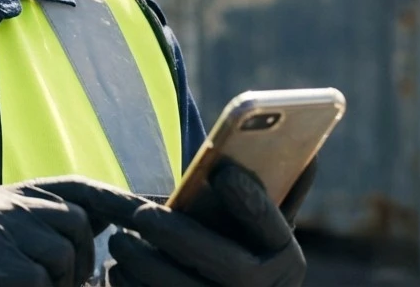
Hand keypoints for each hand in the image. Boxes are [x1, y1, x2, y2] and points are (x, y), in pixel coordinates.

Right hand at [0, 177, 120, 286]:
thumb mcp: (17, 242)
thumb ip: (52, 225)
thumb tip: (108, 217)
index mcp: (6, 196)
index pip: (74, 187)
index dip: (113, 198)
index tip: (149, 209)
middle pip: (74, 221)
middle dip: (79, 258)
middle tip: (52, 281)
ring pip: (62, 254)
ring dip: (56, 282)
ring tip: (25, 286)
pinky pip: (40, 281)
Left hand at [74, 159, 317, 286]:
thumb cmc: (236, 251)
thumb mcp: (255, 228)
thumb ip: (273, 192)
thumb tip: (301, 148)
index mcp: (285, 261)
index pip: (275, 227)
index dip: (254, 200)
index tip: (224, 173)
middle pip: (227, 268)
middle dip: (179, 238)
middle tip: (140, 215)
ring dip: (147, 267)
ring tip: (120, 242)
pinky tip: (118, 270)